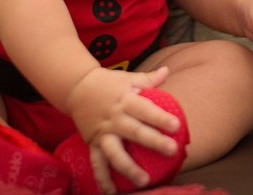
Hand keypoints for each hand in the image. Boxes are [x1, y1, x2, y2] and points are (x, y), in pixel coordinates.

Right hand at [65, 66, 181, 192]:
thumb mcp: (128, 78)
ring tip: (144, 180)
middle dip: (153, 141)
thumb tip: (167, 71)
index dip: (160, 117)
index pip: (145, 109)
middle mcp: (114, 118)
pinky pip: (97, 163)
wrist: (76, 87)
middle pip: (134, 131)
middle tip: (171, 150)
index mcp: (125, 100)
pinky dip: (103, 179)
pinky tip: (111, 193)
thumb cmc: (109, 83)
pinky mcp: (92, 143)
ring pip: (115, 153)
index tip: (176, 125)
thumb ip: (148, 79)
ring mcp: (102, 133)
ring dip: (128, 168)